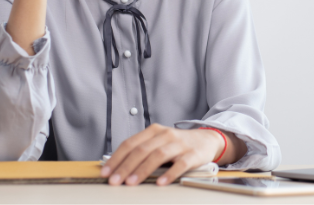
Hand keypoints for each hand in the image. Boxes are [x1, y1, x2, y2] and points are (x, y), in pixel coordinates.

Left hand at [100, 124, 223, 185]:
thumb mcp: (159, 142)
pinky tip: (160, 183)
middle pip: (141, 150)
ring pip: (158, 155)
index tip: (106, 172)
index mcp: (154, 131)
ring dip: (142, 170)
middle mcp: (165, 135)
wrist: (207, 139)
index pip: (130, 143)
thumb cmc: (178, 144)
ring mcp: (179, 144)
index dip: (116, 158)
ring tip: (131, 183)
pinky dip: (169, 174)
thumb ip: (142, 151)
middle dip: (125, 166)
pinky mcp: (193, 154)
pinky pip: (180, 164)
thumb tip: (117, 168)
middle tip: (115, 181)